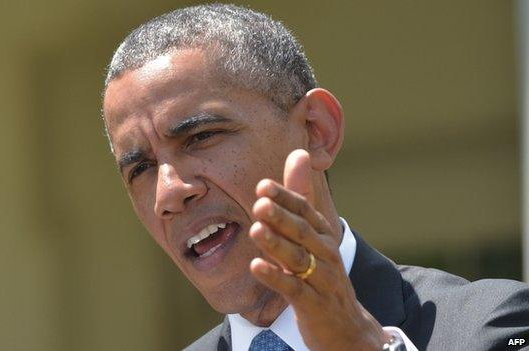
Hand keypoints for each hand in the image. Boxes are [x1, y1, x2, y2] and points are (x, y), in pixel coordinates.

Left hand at [249, 149, 387, 350]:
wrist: (346, 325)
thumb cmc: (321, 273)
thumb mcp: (312, 234)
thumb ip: (300, 196)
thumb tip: (298, 153)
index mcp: (323, 234)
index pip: (305, 211)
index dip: (286, 198)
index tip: (263, 186)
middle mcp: (325, 253)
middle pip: (302, 232)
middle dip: (281, 217)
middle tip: (259, 203)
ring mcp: (321, 279)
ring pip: (298, 259)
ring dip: (277, 244)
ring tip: (256, 230)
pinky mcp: (313, 304)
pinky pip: (294, 289)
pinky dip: (276, 278)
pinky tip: (257, 267)